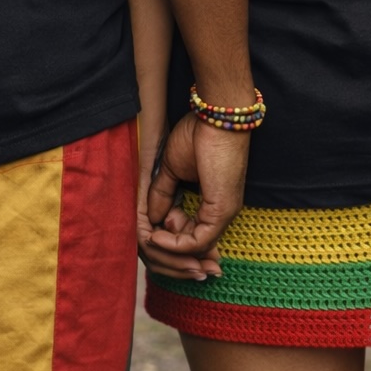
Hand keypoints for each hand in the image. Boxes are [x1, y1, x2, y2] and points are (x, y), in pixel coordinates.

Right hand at [142, 113, 248, 277]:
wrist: (215, 116)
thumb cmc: (198, 134)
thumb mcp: (171, 169)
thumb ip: (162, 194)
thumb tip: (151, 218)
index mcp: (211, 206)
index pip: (189, 239)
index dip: (166, 241)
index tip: (151, 230)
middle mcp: (219, 214)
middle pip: (191, 253)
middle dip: (166, 254)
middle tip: (148, 241)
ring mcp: (222, 215)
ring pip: (193, 252)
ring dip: (168, 249)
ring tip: (151, 236)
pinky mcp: (220, 212)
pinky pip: (197, 241)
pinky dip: (175, 244)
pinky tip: (157, 235)